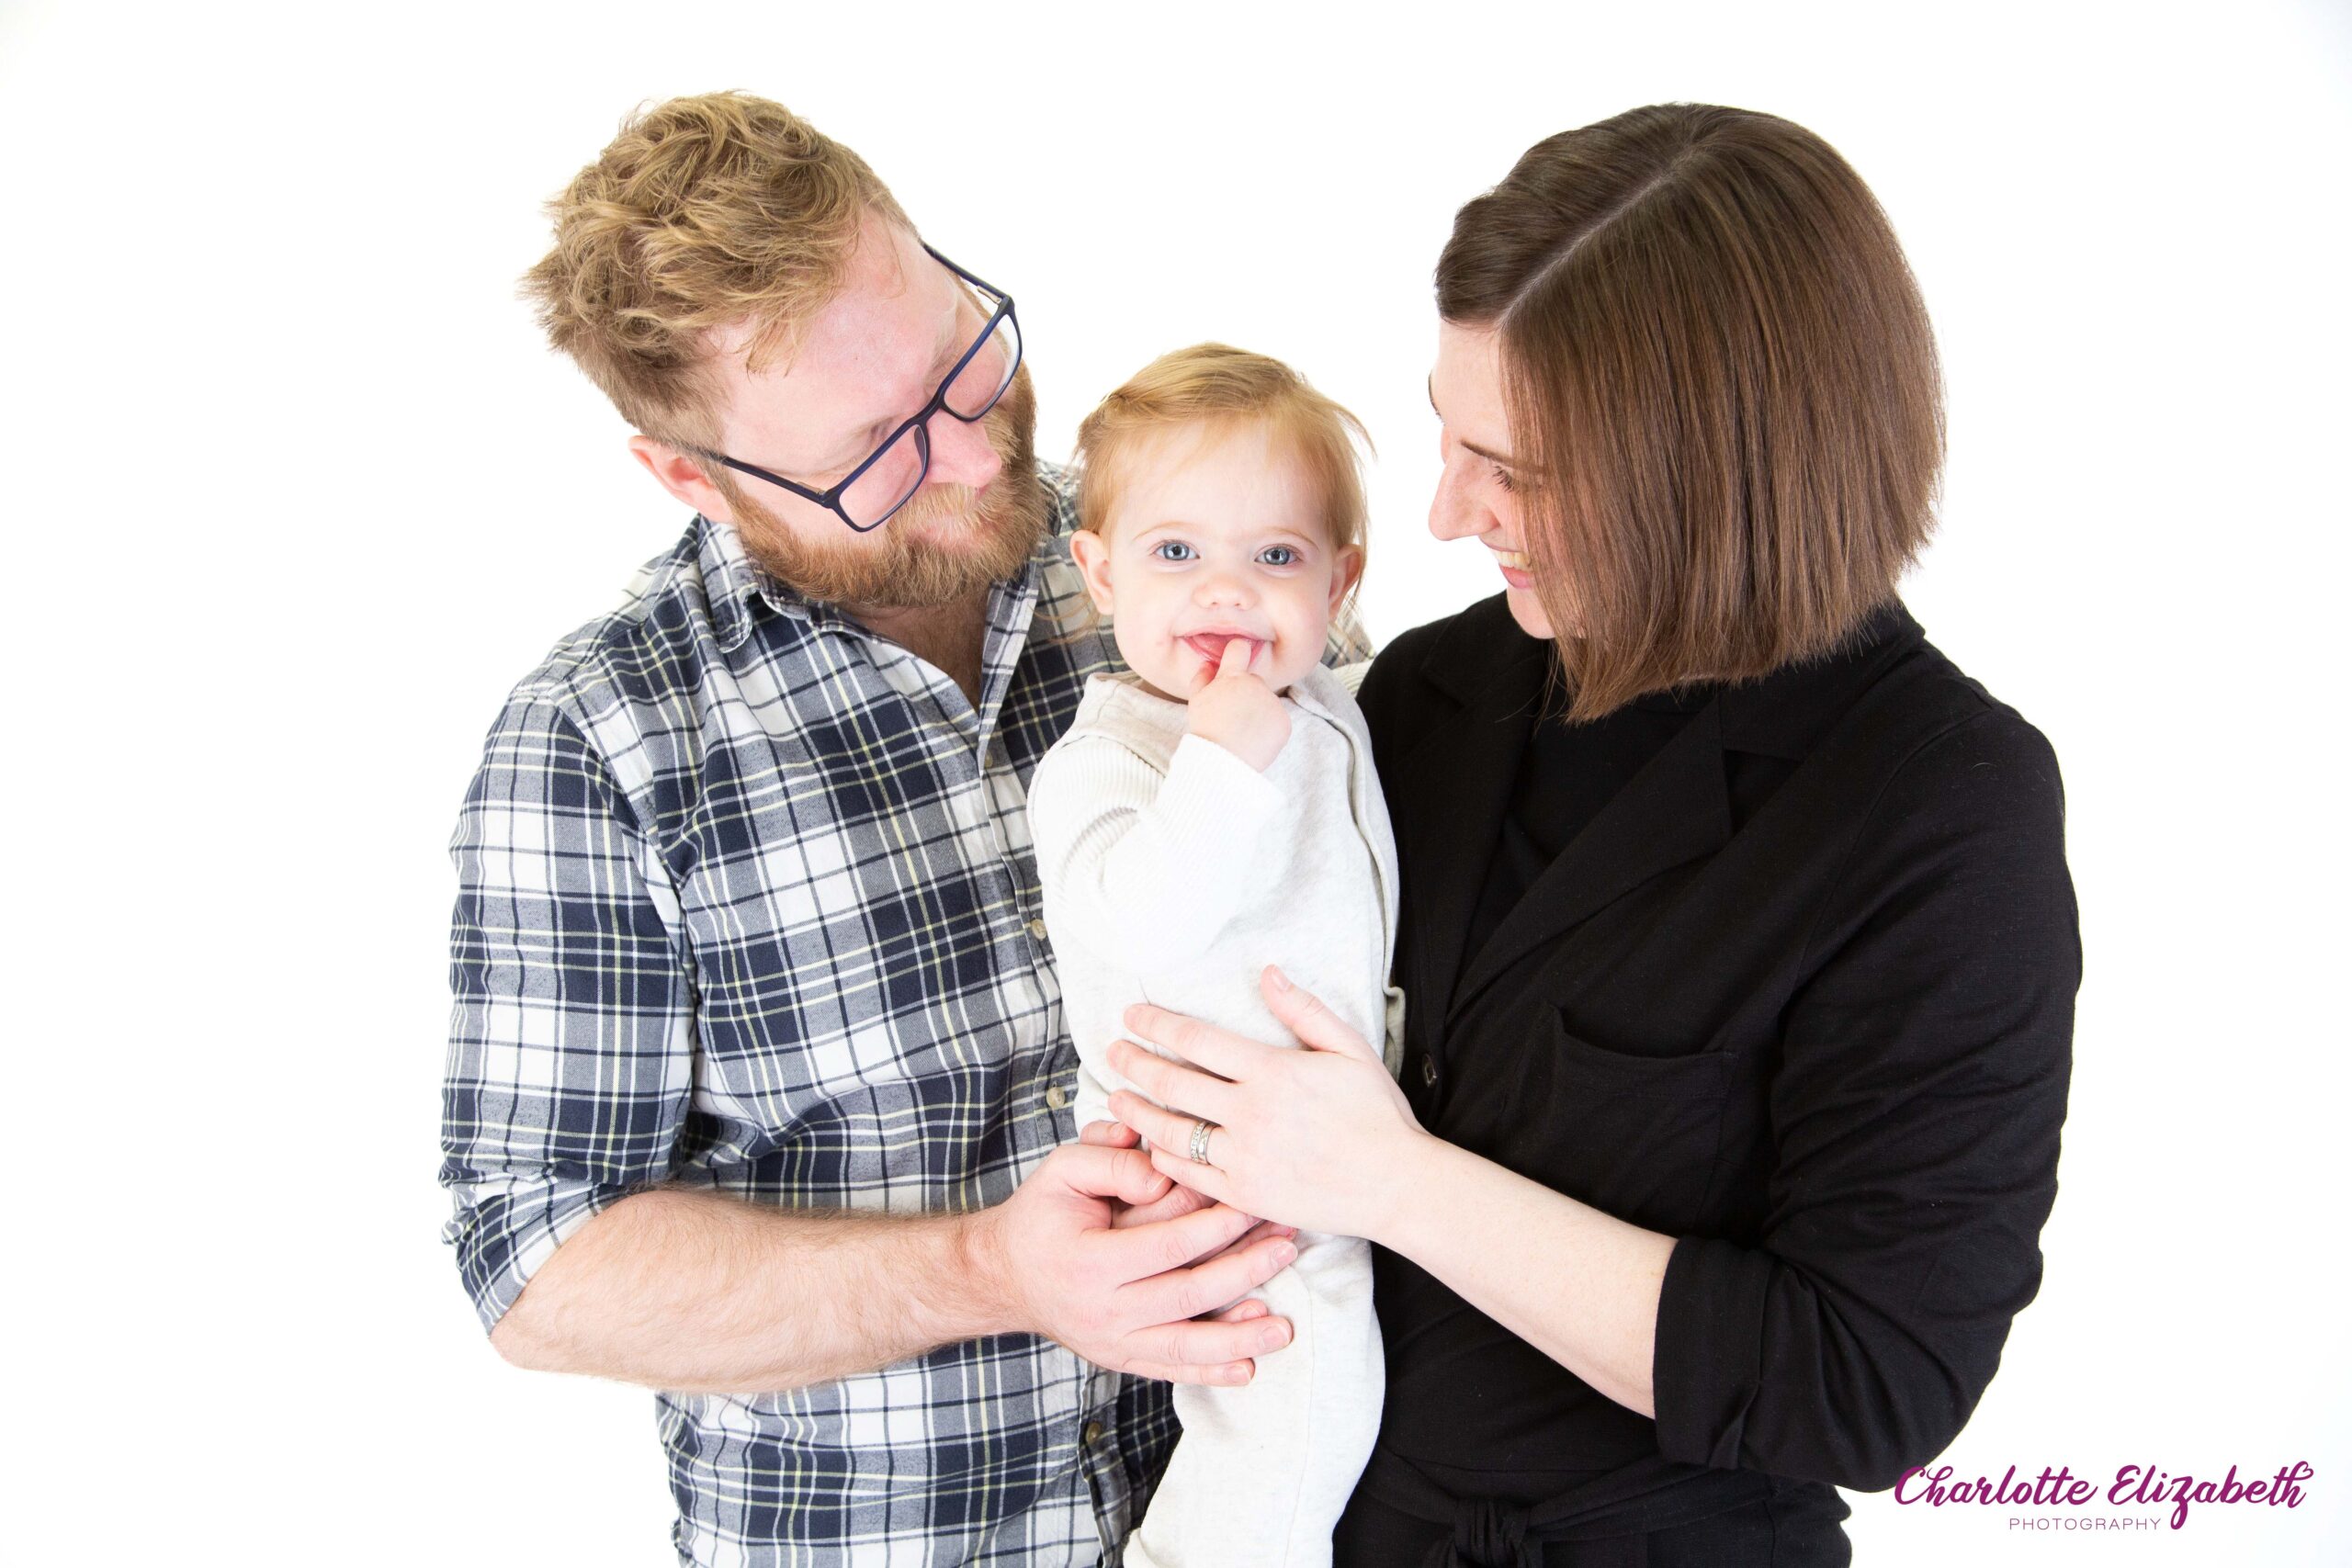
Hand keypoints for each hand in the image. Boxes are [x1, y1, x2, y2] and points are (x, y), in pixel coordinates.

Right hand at [967, 1130, 1298, 1384]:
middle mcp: (1102, 1311)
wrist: (1004, 1274)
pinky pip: (1171, 1370)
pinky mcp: (1120, 1358)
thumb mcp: (1062, 1169)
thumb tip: (1160, 1170)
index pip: (1169, 1245)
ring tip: (1282, 1324)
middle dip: (1245, 1271)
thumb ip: (1109, 1159)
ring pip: (1186, 1345)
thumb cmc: (1042, 1215)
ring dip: (1239, 1336)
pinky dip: (1210, 1373)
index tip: (1255, 1203)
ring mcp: (1112, 1342)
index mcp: (1089, 1262)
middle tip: (1288, 1246)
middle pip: (1189, 1296)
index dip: (1217, 1225)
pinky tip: (1248, 1368)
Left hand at [1107, 966, 1429, 1240]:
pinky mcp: (1245, 1194)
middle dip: (1134, 1062)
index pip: (1196, 1040)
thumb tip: (1268, 973)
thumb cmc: (1377, 1114)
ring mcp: (1244, 1157)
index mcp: (1273, 1072)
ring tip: (1118, 1097)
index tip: (1133, 1015)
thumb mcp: (1349, 1050)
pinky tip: (1151, 1144)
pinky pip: (1188, 1173)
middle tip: (1112, 1051)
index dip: (1157, 1024)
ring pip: (1170, 1130)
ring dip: (1136, 1112)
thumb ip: (1304, 1010)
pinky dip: (1162, 1156)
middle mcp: (1251, 1114)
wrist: (1396, 1184)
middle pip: (1172, 1083)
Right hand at [1185, 637, 1289, 771]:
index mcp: (1232, 677)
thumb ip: (1202, 678)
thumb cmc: (1206, 731)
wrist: (1222, 761)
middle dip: (1246, 694)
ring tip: (1242, 732)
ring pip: (1266, 703)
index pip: (1239, 649)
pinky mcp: (1284, 722)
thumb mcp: (1196, 701)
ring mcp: (1272, 703)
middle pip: (1254, 682)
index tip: (1238, 654)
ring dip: (1258, 713)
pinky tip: (1254, 740)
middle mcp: (1256, 684)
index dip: (1238, 651)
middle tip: (1233, 717)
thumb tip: (1208, 663)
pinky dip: (1269, 730)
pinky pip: (1277, 721)